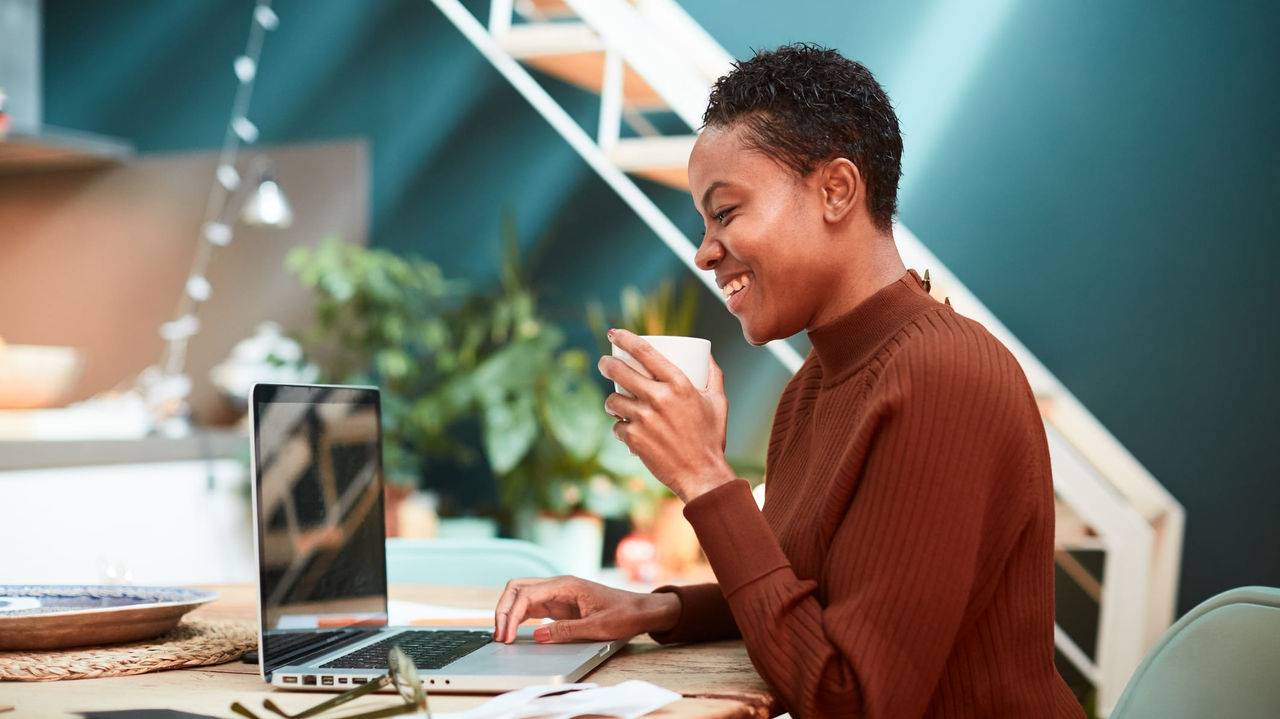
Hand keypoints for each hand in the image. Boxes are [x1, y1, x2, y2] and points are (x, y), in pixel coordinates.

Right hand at [493, 575, 680, 643]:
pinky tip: (514, 630)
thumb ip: (566, 631)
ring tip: (502, 635)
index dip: (511, 614)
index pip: (527, 594)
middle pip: (518, 588)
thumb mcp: (597, 627)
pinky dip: (519, 616)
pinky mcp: (559, 604)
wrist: (641, 610)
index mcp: (566, 585)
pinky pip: (532, 605)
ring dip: (509, 612)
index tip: (506, 635)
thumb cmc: (624, 614)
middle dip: (503, 608)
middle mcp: (559, 585)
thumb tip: (537, 635)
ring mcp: (558, 593)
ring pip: (522, 595)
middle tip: (499, 634)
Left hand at [598, 329, 735, 501]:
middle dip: (606, 364)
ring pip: (612, 400)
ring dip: (612, 402)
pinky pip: (616, 427)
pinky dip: (620, 428)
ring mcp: (644, 418)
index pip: (643, 351)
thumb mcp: (718, 402)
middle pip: (619, 370)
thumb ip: (714, 375)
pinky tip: (626, 431)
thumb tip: (707, 354)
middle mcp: (659, 397)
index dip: (624, 338)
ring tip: (616, 404)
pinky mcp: (634, 438)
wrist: (703, 475)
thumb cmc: (711, 438)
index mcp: (678, 383)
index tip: (614, 333)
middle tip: (605, 364)